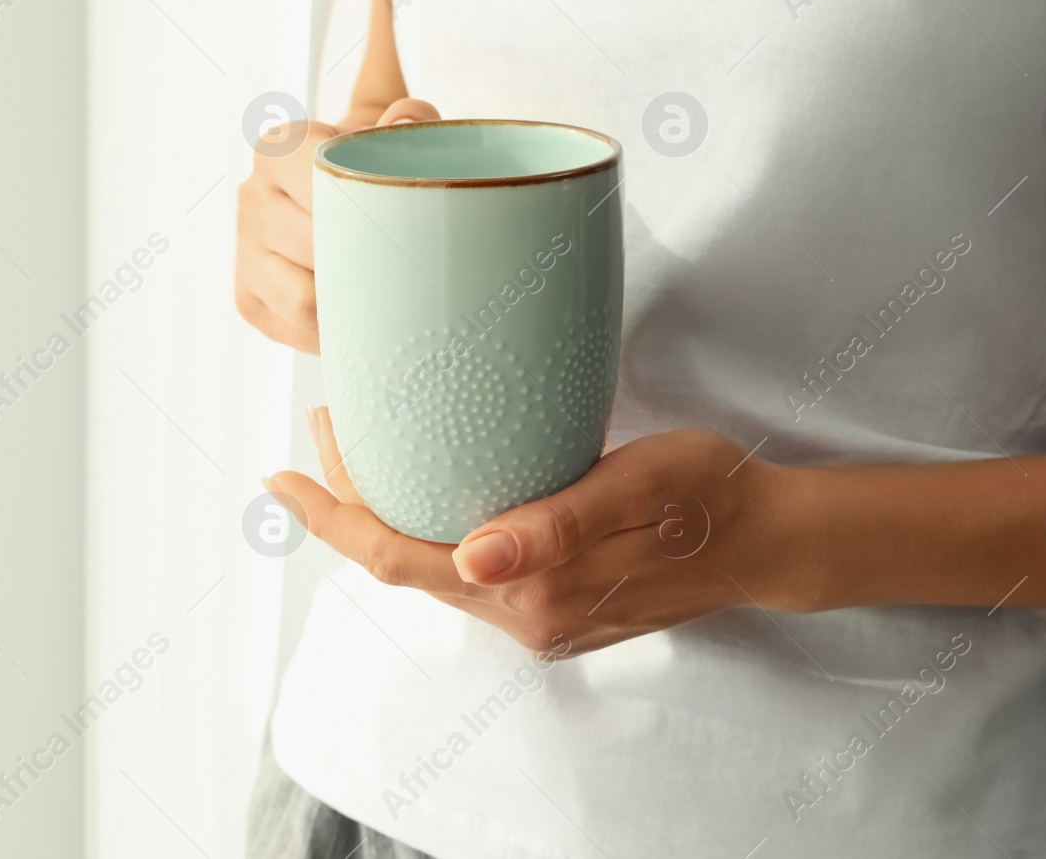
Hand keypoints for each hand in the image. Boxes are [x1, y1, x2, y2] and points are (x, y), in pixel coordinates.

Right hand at [235, 99, 439, 352]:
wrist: (334, 205)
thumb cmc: (366, 170)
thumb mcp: (393, 136)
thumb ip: (411, 118)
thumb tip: (403, 122)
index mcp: (279, 150)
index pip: (321, 184)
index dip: (367, 210)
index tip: (399, 222)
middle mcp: (250, 198)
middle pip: (315, 247)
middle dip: (365, 260)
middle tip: (405, 265)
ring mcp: (243, 252)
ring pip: (302, 298)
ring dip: (347, 302)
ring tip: (381, 294)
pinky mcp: (247, 299)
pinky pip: (294, 329)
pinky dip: (332, 330)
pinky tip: (355, 313)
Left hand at [265, 408, 819, 654]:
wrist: (764, 538)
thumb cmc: (707, 496)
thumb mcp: (638, 490)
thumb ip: (557, 527)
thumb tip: (469, 559)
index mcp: (534, 594)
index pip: (402, 562)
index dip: (334, 522)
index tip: (281, 478)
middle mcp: (525, 618)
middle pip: (406, 564)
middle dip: (352, 504)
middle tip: (325, 427)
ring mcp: (539, 617)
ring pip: (435, 567)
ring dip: (389, 512)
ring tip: (362, 444)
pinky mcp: (553, 602)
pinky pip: (467, 569)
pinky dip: (431, 526)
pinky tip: (429, 484)